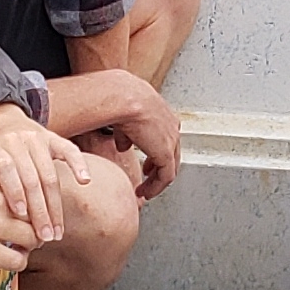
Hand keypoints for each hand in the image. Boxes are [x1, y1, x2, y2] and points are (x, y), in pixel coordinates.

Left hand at [0, 101, 87, 242]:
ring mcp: (35, 138)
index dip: (13, 192)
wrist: (0, 123)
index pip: (5, 169)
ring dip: (56, 206)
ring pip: (49, 174)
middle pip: (30, 178)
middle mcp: (15, 140)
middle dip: (39, 212)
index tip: (20, 218)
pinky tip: (84, 180)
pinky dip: (77, 164)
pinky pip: (68, 150)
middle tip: (43, 238)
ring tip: (57, 231)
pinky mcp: (52, 138)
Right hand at [0, 107, 48, 270]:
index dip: (39, 196)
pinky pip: (14, 260)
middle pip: (37, 213)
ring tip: (28, 242)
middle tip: (39, 226)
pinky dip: (19, 261)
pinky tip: (14, 257)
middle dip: (41, 222)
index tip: (36, 201)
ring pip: (31, 238)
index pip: (33, 185)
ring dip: (34, 243)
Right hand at [44, 68, 180, 198]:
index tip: (147, 165)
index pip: (165, 138)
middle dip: (158, 167)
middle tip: (148, 176)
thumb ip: (125, 134)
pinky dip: (156, 187)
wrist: (122, 97)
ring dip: (157, 180)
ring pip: (169, 167)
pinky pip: (165, 177)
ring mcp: (171, 139)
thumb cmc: (118, 99)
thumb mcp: (122, 117)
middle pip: (171, 152)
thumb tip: (123, 145)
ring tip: (146, 190)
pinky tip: (145, 192)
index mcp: (162, 114)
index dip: (155, 153)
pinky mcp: (166, 153)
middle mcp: (171, 126)